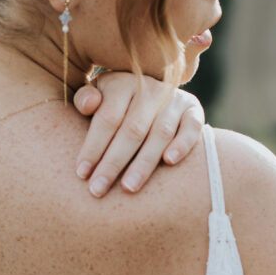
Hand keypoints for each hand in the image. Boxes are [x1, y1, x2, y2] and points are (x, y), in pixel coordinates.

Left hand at [73, 71, 204, 197]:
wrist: (146, 92)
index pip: (107, 118)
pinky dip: (182, 144)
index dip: (93, 147)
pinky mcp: (193, 110)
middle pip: (132, 130)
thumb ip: (85, 99)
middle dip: (113, 163)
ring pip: (160, 133)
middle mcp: (149, 89)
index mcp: (121, 84)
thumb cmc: (111, 102)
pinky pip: (192, 128)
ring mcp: (173, 99)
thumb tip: (88, 104)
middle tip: (98, 190)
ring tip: (128, 188)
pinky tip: (169, 162)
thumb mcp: (95, 96)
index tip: (81, 173)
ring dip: (144, 163)